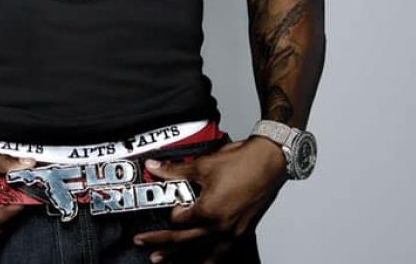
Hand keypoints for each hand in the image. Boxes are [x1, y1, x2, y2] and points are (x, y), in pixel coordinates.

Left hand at [133, 137, 286, 262]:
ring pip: (203, 252)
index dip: (167, 213)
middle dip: (162, 245)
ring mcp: (232, 232)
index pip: (177, 221)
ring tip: (165, 262)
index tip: (163, 205)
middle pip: (184, 242)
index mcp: (208, 212)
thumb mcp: (203, 165)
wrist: (270, 161)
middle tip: (145, 246)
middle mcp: (220, 227)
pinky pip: (223, 253)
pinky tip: (204, 262)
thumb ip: (175, 171)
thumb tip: (155, 168)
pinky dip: (210, 260)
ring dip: (182, 258)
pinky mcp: (243, 232)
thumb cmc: (243, 162)